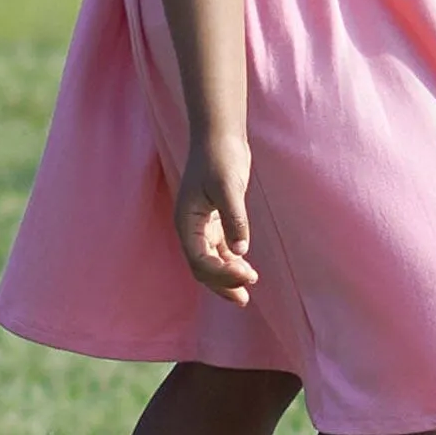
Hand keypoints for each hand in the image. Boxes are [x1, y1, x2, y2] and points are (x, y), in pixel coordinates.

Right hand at [175, 136, 259, 305]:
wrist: (219, 135)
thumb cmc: (220, 157)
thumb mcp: (228, 186)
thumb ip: (235, 219)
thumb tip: (241, 250)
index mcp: (186, 222)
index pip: (200, 260)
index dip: (221, 274)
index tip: (247, 276)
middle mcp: (191, 227)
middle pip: (202, 266)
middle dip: (222, 283)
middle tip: (244, 298)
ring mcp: (202, 224)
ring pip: (211, 259)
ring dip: (227, 275)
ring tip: (249, 286)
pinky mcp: (215, 218)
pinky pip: (220, 248)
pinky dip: (231, 260)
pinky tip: (246, 266)